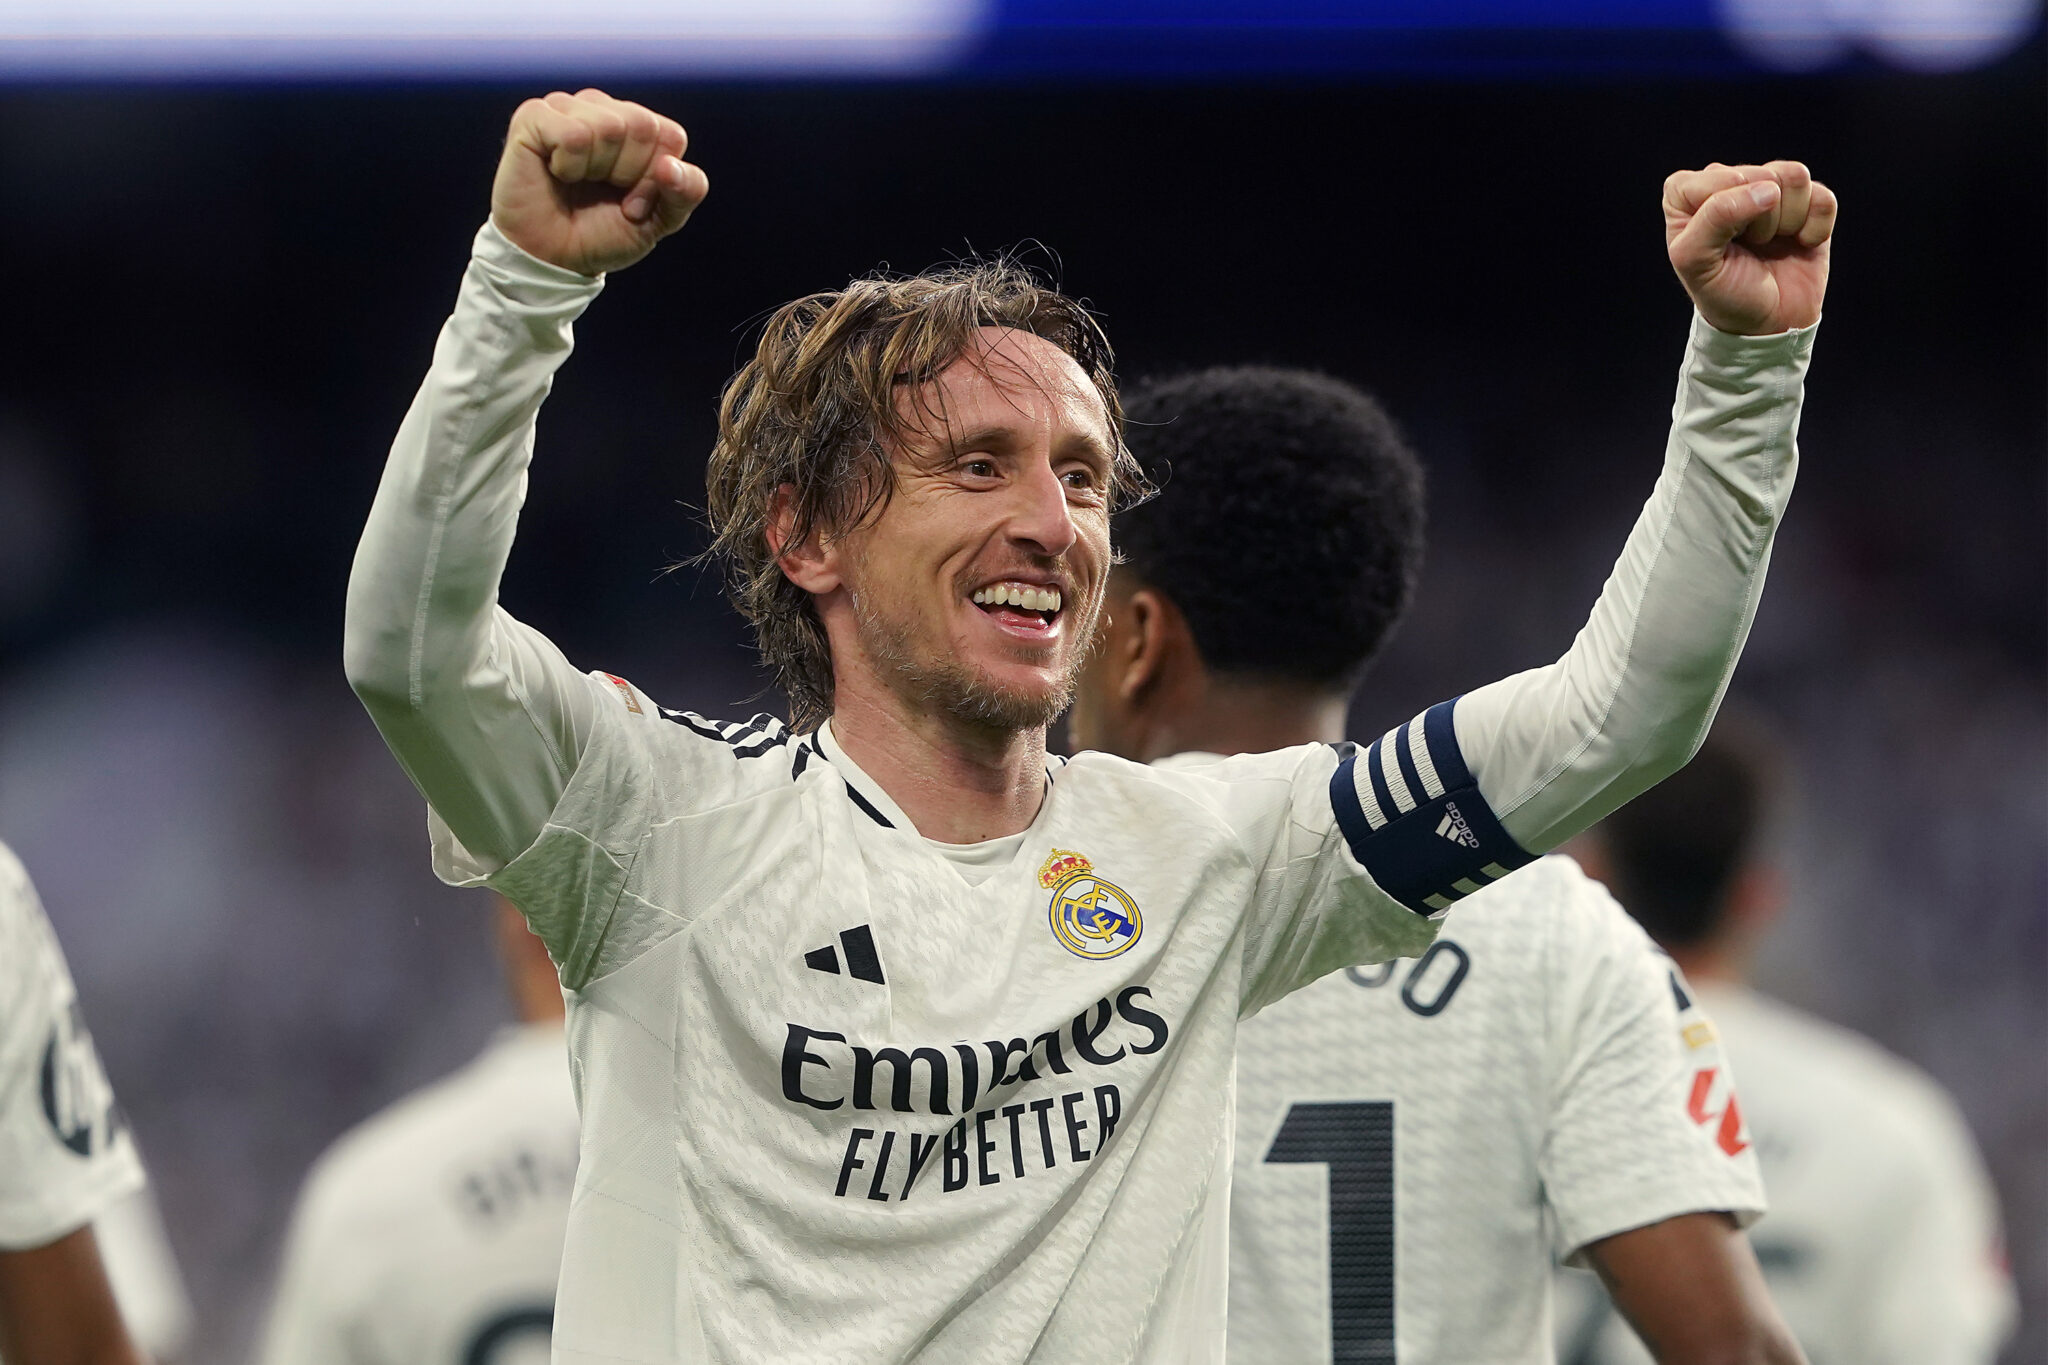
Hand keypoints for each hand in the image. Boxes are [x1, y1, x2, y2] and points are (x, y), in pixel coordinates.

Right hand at [490, 89, 708, 276]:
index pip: (670, 136)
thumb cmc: (603, 234)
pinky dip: (568, 165)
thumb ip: (686, 192)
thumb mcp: (660, 220)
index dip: (655, 178)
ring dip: (595, 170)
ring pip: (608, 127)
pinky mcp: (534, 116)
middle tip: (604, 195)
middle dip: (628, 174)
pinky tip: (555, 172)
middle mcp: (603, 108)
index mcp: (638, 126)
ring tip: (578, 183)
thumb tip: (670, 165)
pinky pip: (572, 134)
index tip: (634, 204)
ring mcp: (567, 107)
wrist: (553, 259)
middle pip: (642, 126)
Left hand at [1664, 161, 1835, 335]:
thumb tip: (1768, 190)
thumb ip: (1715, 217)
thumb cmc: (1723, 292)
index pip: (1719, 175)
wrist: (1767, 322)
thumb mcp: (1697, 261)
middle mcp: (1728, 182)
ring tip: (1770, 244)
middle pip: (1762, 175)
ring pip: (1794, 177)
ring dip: (1787, 222)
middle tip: (1749, 248)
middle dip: (1760, 221)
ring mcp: (1769, 188)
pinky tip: (1799, 244)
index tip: (1722, 245)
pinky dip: (1815, 229)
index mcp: (1686, 193)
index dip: (1728, 214)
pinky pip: (1823, 198)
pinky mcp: (1807, 201)